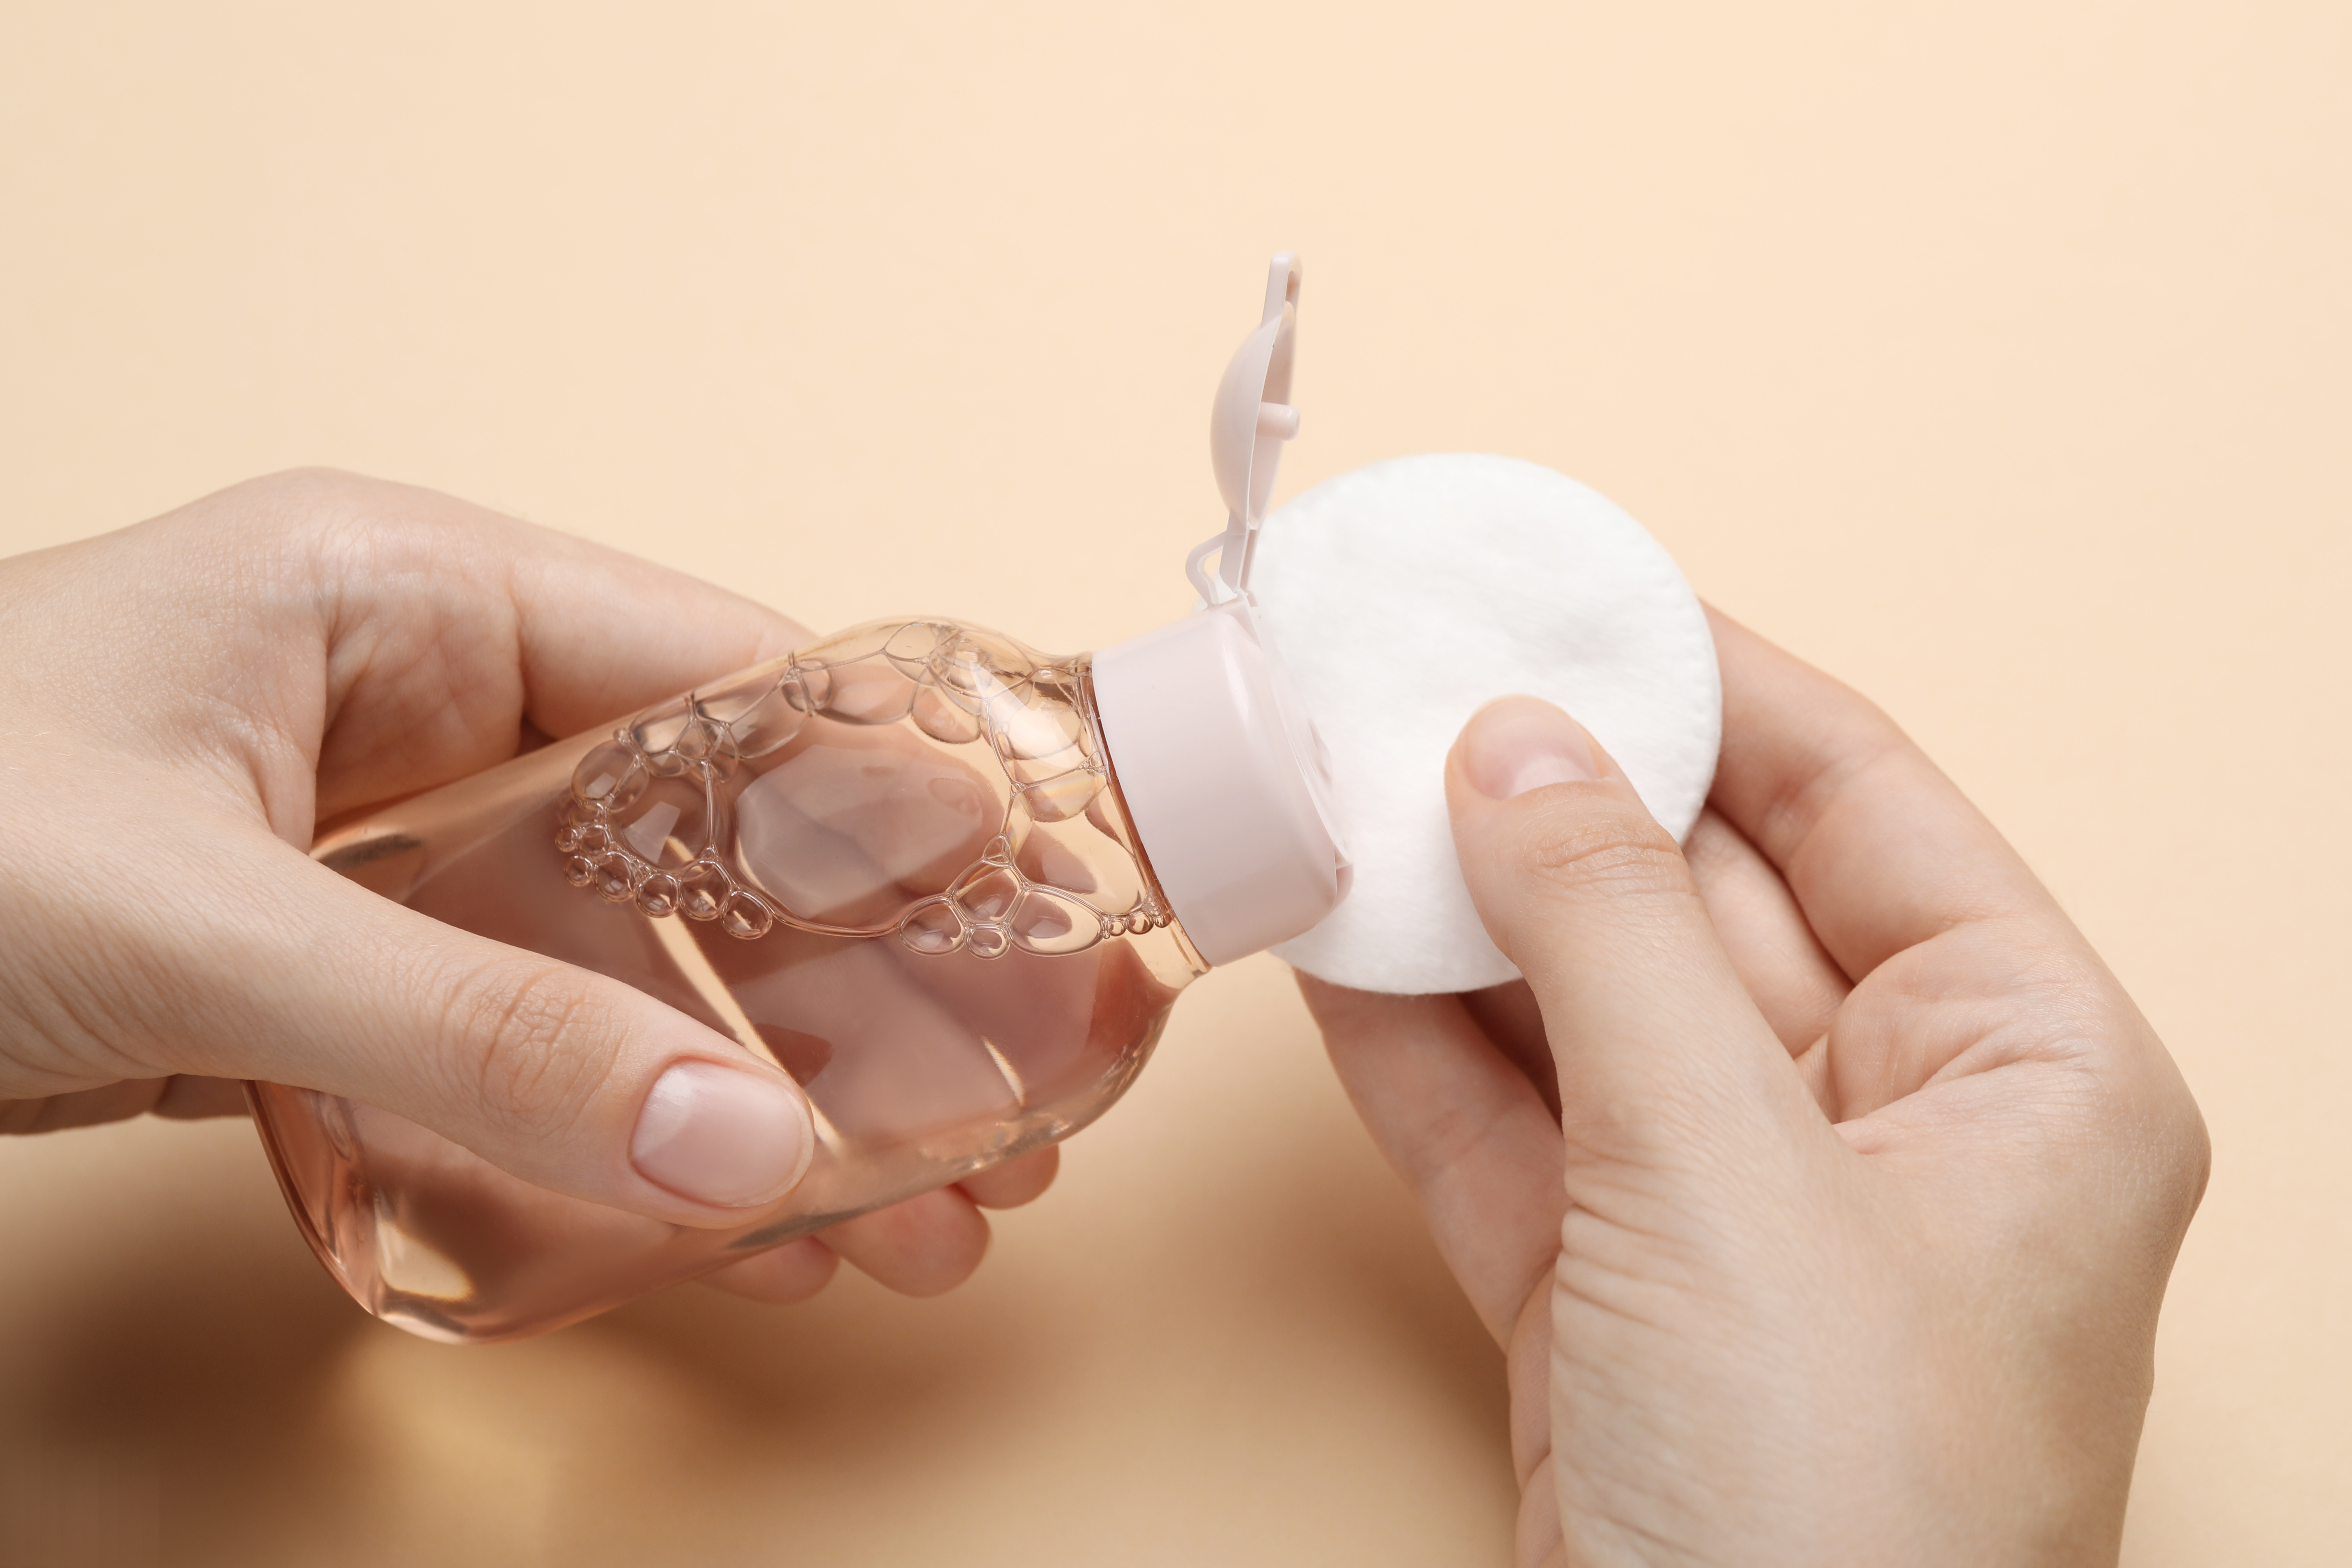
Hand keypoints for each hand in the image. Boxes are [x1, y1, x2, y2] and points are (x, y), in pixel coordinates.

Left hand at [0, 469, 1052, 1302]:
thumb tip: (731, 1148)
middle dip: (848, 994)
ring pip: (626, 958)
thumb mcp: (201, 925)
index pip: (716, 678)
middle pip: (698, 841)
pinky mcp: (339, 969)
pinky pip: (527, 1040)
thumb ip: (472, 1037)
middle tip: (987, 1125)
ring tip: (904, 1213)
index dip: (881, 802)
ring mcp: (383, 845)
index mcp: (409, 598)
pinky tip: (736, 1222)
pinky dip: (626, 1129)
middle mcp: (419, 705)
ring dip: (758, 1088)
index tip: (1016, 920)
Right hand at [1300, 612, 2206, 1565]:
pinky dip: (1419, 1044)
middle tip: (1411, 684)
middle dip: (1553, 796)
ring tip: (1338, 794)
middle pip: (1703, 899)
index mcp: (2020, 1071)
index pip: (1860, 803)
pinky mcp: (1616, 1301)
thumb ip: (1609, 935)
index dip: (1715, 682)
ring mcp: (1743, 1218)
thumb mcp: (1721, 1169)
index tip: (1578, 591)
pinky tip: (1330, 946)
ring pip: (1586, 1011)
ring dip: (1462, 915)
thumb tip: (1515, 746)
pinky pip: (1513, 1127)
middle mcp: (1894, 1131)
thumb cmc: (1822, 1501)